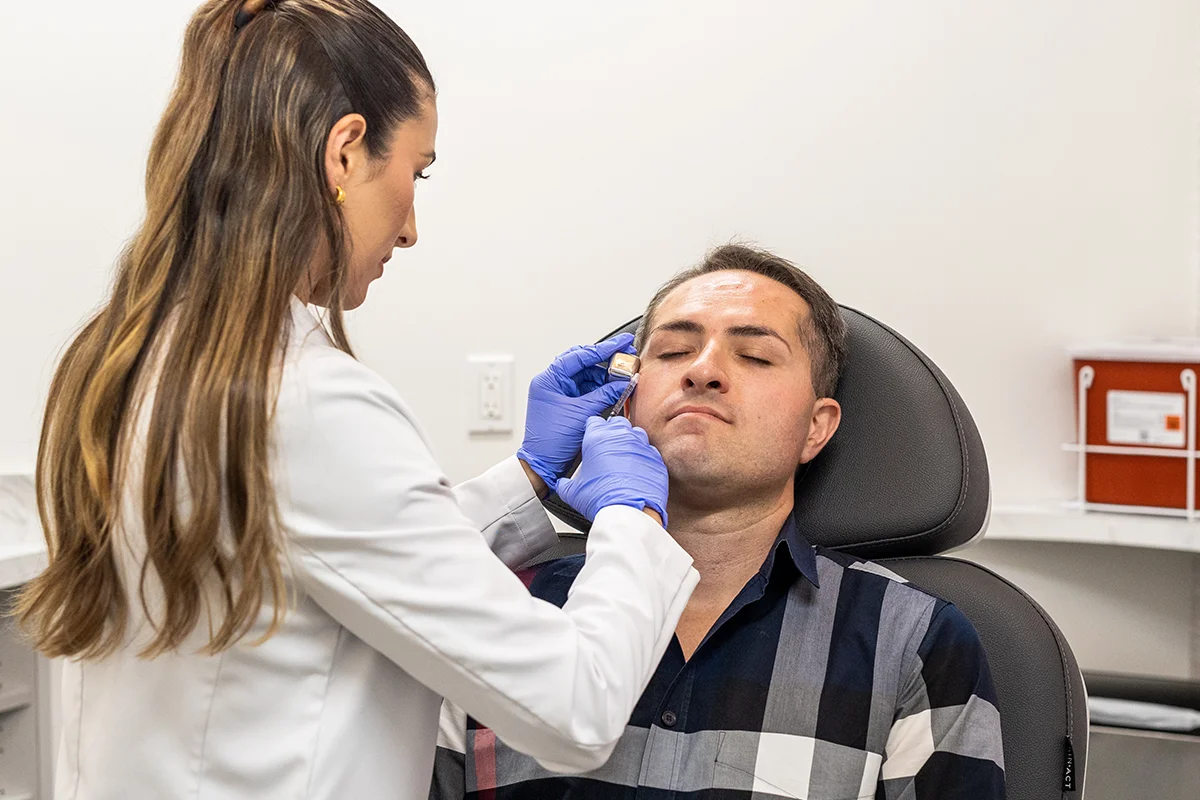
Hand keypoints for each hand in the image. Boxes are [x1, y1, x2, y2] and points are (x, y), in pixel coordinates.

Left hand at [517, 334, 635, 491]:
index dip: (604, 348)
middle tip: (627, 356)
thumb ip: (604, 394)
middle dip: (606, 360)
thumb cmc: (552, 441)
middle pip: (583, 362)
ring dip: (605, 376)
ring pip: (586, 375)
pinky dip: (601, 388)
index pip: (579, 356)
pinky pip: (586, 389)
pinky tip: (614, 388)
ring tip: (623, 376)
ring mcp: (559, 392)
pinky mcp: (567, 402)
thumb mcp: (582, 413)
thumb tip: (623, 382)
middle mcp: (552, 382)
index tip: (623, 342)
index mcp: (549, 380)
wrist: (543, 464)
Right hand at [555, 416, 668, 525]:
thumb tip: (562, 484)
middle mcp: (621, 436)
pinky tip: (638, 470)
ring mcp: (641, 445)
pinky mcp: (656, 458)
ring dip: (629, 442)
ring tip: (623, 458)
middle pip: (617, 422)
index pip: (594, 422)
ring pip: (636, 434)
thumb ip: (565, 484)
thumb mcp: (573, 492)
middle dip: (612, 431)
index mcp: (597, 438)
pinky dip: (644, 457)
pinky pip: (649, 451)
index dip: (592, 429)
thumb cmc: (602, 499)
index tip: (591, 437)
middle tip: (607, 447)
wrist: (629, 512)